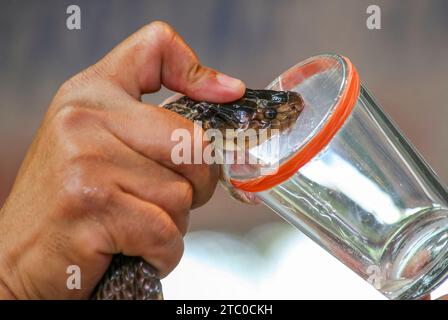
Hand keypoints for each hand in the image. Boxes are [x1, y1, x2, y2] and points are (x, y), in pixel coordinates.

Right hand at [0, 21, 244, 298]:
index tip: (227, 96)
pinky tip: (129, 249)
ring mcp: (87, 162)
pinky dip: (161, 253)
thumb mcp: (98, 141)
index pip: (154, 47)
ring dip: (171, 223)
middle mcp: (85, 119)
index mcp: (90, 94)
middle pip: (193, 142)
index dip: (198, 73)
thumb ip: (153, 115)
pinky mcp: (92, 209)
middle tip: (161, 199)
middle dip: (195, 184)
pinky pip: (166, 234)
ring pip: (182, 194)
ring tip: (132, 225)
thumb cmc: (70, 202)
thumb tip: (229, 91)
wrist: (17, 259)